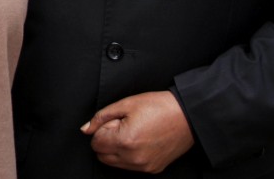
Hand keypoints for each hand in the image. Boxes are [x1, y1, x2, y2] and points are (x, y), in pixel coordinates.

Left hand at [80, 91, 194, 173]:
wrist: (188, 116)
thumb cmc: (159, 107)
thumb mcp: (126, 104)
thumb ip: (101, 117)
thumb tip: (85, 129)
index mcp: (125, 141)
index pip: (95, 142)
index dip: (101, 129)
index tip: (115, 120)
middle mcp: (133, 158)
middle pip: (102, 155)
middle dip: (106, 140)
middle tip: (122, 126)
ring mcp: (144, 166)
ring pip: (114, 163)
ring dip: (116, 149)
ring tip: (132, 132)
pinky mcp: (153, 169)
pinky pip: (130, 166)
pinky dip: (129, 155)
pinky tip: (141, 141)